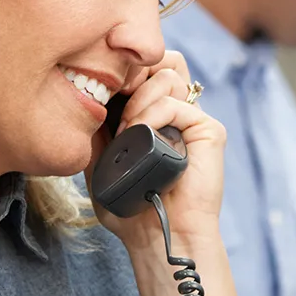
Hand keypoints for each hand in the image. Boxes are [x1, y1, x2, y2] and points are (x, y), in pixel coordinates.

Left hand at [84, 50, 224, 249]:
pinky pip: (178, 102)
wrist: (156, 236)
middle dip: (132, 70)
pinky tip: (141, 134)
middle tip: (113, 96)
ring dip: (139, 97)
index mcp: (154, 115)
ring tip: (126, 128)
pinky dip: (153, 113)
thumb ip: (95, 125)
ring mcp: (193, 121)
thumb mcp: (99, 158)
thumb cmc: (130, 207)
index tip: (98, 88)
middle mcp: (176, 113)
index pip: (144, 68)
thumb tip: (86, 88)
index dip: (122, 68)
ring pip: (170, 73)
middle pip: (163, 59)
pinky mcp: (209, 132)